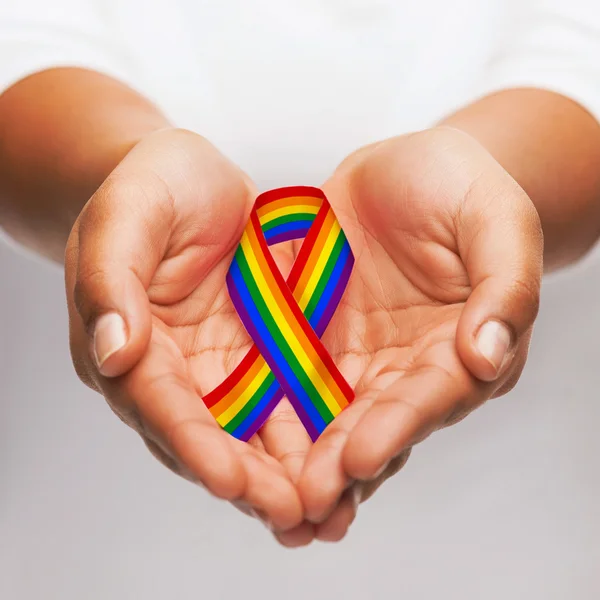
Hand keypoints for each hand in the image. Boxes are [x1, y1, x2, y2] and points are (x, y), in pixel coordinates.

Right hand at [65, 128, 309, 533]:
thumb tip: (113, 352)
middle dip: (248, 479)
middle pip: (208, 436)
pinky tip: (346, 460)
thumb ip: (111, 278)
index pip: (158, 403)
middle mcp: (175, 370)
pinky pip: (287, 402)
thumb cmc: (152, 187)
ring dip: (284, 474)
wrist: (192, 180)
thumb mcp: (128, 214)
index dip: (192, 443)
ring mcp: (221, 367)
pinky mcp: (261, 356)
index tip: (229, 478)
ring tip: (327, 509)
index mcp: (131, 344)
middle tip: (293, 514)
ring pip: (250, 433)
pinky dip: (311, 436)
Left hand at [296, 127, 542, 540]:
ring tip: (270, 502)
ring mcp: (358, 356)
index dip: (397, 427)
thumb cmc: (460, 186)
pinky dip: (270, 417)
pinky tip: (241, 446)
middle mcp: (408, 366)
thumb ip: (504, 286)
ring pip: (328, 418)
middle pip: (375, 424)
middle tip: (304, 505)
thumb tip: (488, 354)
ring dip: (300, 460)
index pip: (431, 396)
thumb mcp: (495, 220)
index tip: (360, 457)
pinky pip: (289, 381)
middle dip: (340, 466)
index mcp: (459, 348)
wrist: (405, 168)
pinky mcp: (315, 339)